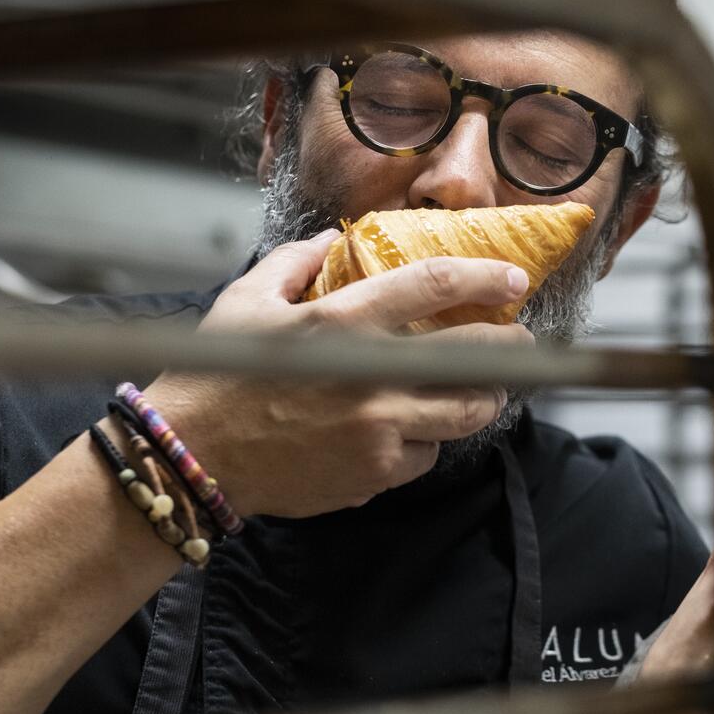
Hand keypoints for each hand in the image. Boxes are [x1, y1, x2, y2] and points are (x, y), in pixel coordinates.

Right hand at [145, 229, 534, 516]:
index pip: (435, 286)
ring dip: (480, 397)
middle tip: (520, 342)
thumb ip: (295, 262)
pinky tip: (410, 429)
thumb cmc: (216, 374)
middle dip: (509, 347)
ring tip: (480, 387)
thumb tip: (331, 241)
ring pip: (465, 412)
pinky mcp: (377, 472)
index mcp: (342, 321)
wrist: (194, 457)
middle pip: (474, 356)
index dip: (486, 278)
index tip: (512, 279)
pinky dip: (427, 440)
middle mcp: (371, 375)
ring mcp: (379, 428)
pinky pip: (427, 454)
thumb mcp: (247, 301)